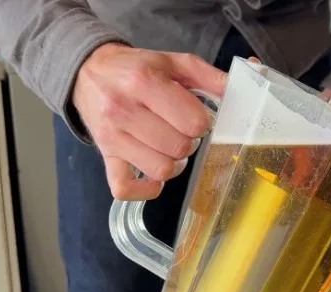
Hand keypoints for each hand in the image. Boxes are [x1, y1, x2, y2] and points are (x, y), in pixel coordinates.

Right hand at [72, 43, 226, 199]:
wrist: (88, 72)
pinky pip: (124, 188)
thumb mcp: (173, 62)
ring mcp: (112, 137)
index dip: (202, 122)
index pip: (193, 122)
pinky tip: (153, 175)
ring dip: (174, 164)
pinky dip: (145, 189)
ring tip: (170, 147)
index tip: (195, 116)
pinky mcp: (105, 155)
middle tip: (181, 130)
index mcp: (144, 82)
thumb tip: (241, 91)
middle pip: (179, 148)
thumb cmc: (136, 68)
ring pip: (161, 170)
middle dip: (189, 141)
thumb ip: (210, 76)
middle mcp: (123, 110)